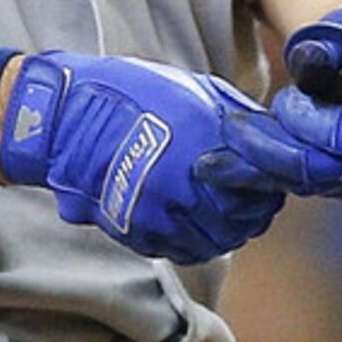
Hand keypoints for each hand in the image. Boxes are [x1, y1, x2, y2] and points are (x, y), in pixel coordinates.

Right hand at [0, 53, 286, 264]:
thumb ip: (238, 117)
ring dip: (223, 230)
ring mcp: (164, 212)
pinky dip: (193, 241)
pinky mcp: (141, 231)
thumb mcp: (196, 90)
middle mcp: (190, 184)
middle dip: (248, 212)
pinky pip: (184, 250)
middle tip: (242, 200)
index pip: (263, 188)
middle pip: (245, 221)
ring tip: (214, 212)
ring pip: (217, 242)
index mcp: (209, 145)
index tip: (262, 182)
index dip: (267, 188)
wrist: (70, 118)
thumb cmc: (134, 96)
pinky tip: (189, 221)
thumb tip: (271, 135)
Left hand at [241, 6, 341, 200]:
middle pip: (323, 172)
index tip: (279, 100)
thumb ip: (332, 38)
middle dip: (269, 151)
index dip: (306, 122)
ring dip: (262, 169)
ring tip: (223, 151)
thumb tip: (307, 59)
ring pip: (311, 187)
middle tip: (231, 129)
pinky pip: (309, 191)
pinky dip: (274, 176)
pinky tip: (243, 161)